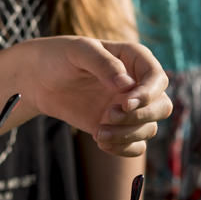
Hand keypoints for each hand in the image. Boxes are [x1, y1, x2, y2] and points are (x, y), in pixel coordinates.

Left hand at [25, 37, 170, 157]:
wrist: (38, 78)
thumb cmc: (58, 56)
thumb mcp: (78, 51)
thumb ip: (103, 63)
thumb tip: (127, 85)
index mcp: (133, 59)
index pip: (157, 78)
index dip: (148, 94)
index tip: (125, 103)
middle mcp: (137, 84)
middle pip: (161, 106)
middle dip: (139, 117)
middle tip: (108, 116)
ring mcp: (128, 107)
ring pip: (148, 128)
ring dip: (127, 135)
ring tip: (99, 132)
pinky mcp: (118, 126)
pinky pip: (136, 145)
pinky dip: (123, 148)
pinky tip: (100, 141)